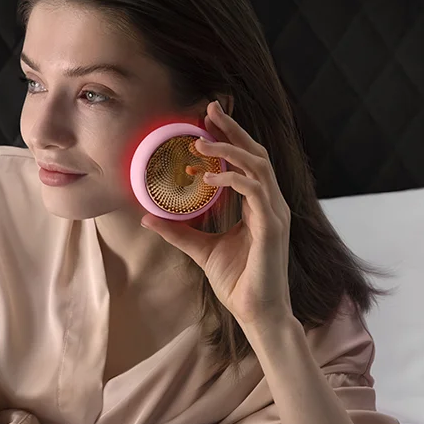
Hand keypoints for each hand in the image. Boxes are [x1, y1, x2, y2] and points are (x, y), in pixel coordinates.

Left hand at [140, 101, 292, 328]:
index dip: (230, 139)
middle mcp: (271, 204)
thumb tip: (148, 217)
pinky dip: (233, 179)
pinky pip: (256, 191)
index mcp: (259, 206)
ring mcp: (275, 214)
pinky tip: (209, 177)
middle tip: (209, 110)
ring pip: (258, 166)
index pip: (247, 162)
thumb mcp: (200, 250)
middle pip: (256, 153)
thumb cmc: (237, 283)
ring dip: (229, 149)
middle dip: (233, 129)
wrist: (256, 313)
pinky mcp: (273, 227)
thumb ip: (178, 232)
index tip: (206, 122)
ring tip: (201, 141)